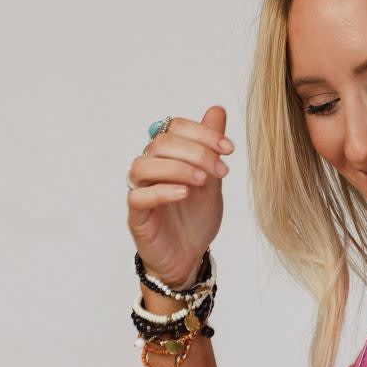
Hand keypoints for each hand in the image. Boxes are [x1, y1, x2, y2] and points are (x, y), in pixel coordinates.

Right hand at [127, 104, 232, 288]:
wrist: (190, 256)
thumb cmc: (195, 217)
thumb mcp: (211, 178)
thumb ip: (210, 147)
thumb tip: (217, 110)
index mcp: (166, 156)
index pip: (174, 127)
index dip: (202, 132)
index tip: (229, 149)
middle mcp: (150, 168)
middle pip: (160, 143)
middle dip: (196, 151)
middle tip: (222, 170)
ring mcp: (140, 191)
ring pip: (143, 165)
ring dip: (177, 168)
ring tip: (203, 181)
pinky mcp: (137, 216)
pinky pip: (138, 197)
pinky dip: (162, 191)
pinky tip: (185, 193)